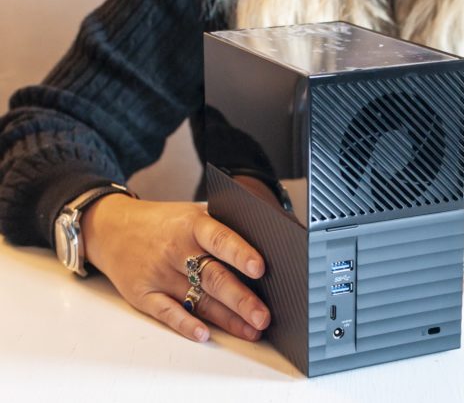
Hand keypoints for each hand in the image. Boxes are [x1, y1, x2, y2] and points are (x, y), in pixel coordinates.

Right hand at [82, 192, 270, 342]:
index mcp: (191, 225)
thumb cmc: (163, 223)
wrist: (110, 228)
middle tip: (264, 317)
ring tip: (252, 330)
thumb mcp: (191, 214)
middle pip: (213, 277)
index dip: (240, 253)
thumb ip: (222, 229)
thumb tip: (268, 246)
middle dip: (241, 299)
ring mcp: (158, 274)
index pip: (219, 238)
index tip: (260, 268)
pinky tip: (204, 334)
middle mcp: (175, 250)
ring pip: (198, 300)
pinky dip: (185, 324)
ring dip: (227, 319)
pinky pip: (166, 312)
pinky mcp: (143, 294)